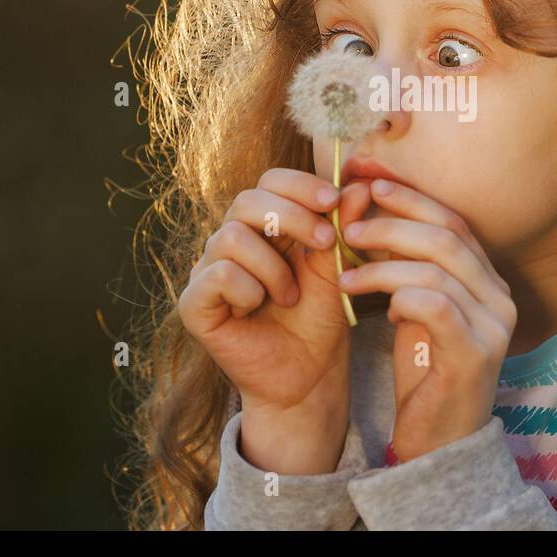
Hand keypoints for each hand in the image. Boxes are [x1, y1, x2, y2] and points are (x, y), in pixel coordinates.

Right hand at [177, 169, 374, 470]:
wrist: (308, 375)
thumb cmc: (320, 317)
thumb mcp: (337, 266)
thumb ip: (345, 225)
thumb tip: (362, 184)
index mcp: (264, 224)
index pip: (270, 181)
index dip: (301, 184)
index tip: (336, 201)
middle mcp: (231, 240)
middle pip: (247, 200)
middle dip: (292, 217)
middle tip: (326, 242)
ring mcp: (208, 270)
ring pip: (231, 236)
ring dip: (273, 266)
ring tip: (291, 295)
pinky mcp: (194, 303)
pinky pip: (217, 273)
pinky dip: (248, 289)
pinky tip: (260, 307)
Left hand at [337, 179, 515, 462]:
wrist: (440, 445)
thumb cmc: (425, 375)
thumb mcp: (416, 312)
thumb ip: (407, 269)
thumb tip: (373, 217)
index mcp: (489, 282)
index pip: (454, 222)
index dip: (412, 198)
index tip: (371, 184)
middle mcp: (500, 298)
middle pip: (447, 236)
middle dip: (392, 223)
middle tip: (349, 226)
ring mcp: (493, 327)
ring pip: (436, 268)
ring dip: (382, 265)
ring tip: (345, 274)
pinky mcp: (473, 354)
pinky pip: (435, 305)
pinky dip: (401, 297)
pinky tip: (377, 309)